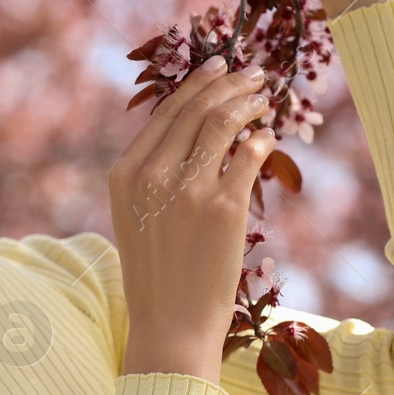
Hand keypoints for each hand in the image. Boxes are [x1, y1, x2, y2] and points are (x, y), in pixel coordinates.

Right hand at [108, 58, 277, 384]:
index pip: (164, 113)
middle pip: (195, 109)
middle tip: (253, 75)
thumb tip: (195, 133)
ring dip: (248, 103)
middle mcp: (152, 175)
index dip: (195, 84)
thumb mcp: (137, 217)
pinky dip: (262, 139)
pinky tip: (269, 138)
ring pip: (222, 123)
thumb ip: (154, 175)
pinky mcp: (224, 209)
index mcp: (124, 175)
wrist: (169, 326)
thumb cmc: (156, 276)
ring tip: (265, 98)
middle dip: (228, 83)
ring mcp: (188, 190)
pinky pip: (248, 156)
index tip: (218, 68)